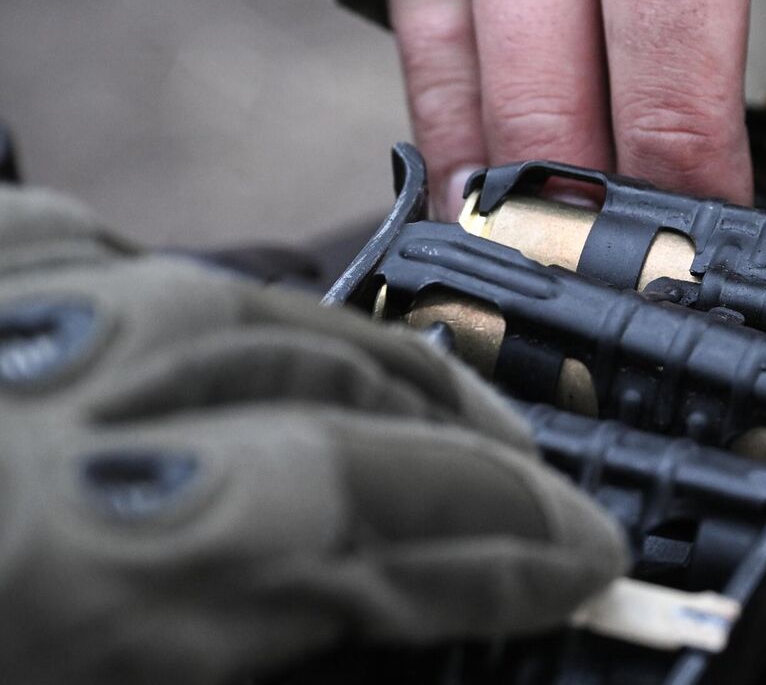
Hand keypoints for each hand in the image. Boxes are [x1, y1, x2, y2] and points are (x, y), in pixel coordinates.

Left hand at [0, 187, 625, 683]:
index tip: (580, 563)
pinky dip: (189, 295)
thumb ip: (295, 662)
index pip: (355, 515)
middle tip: (544, 500)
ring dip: (357, 355)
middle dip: (463, 441)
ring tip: (439, 417)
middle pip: (312, 377)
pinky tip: (254, 334)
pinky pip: (84, 252)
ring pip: (215, 294)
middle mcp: (21, 424)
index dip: (499, 542)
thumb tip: (430, 627)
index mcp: (76, 571)